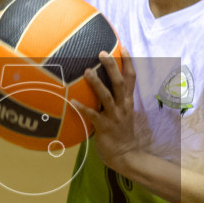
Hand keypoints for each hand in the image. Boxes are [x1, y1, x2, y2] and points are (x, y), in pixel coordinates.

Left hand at [74, 48, 137, 172]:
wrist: (125, 155)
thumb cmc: (121, 133)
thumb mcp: (123, 113)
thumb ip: (116, 100)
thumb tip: (103, 86)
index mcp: (128, 101)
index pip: (131, 78)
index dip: (128, 62)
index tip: (123, 47)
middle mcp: (123, 106)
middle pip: (120, 82)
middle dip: (112, 66)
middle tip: (102, 53)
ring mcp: (114, 116)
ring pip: (107, 96)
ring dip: (97, 83)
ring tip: (87, 71)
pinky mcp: (104, 127)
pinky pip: (93, 115)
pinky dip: (83, 108)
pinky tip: (72, 101)